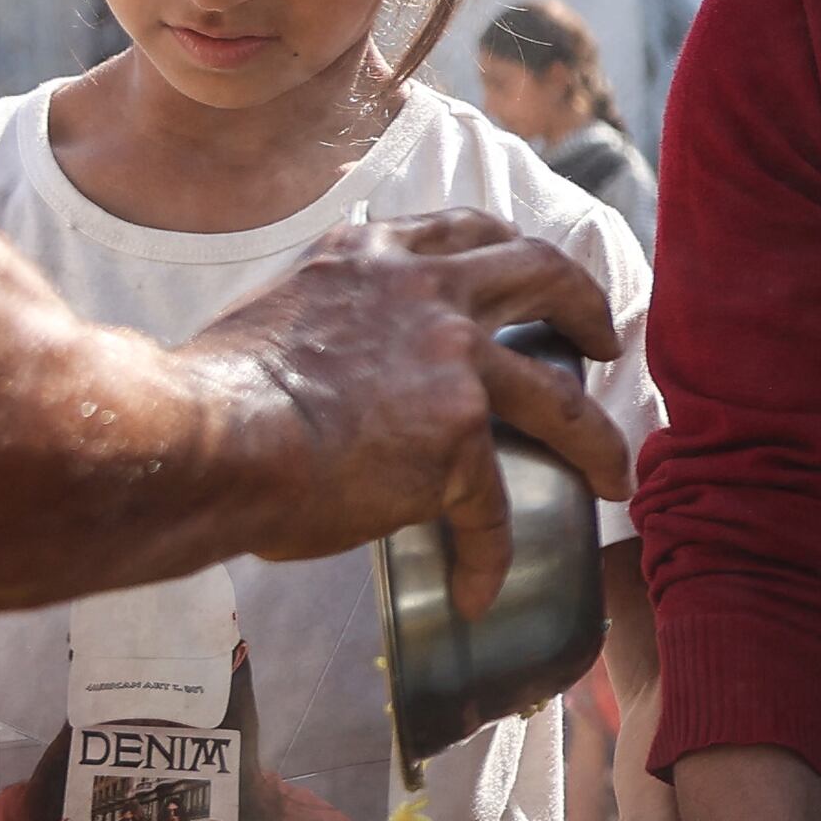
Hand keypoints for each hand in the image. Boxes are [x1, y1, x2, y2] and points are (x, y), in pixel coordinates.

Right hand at [181, 212, 631, 616]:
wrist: (205, 436)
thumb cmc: (209, 392)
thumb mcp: (272, 312)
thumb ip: (327, 320)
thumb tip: (332, 365)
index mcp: (373, 256)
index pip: (464, 231)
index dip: (511, 251)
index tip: (536, 274)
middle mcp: (425, 291)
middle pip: (542, 274)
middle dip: (587, 303)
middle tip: (608, 339)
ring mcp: (452, 362)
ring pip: (561, 401)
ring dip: (599, 440)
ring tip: (615, 472)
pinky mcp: (457, 439)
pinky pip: (490, 510)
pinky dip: (487, 554)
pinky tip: (478, 588)